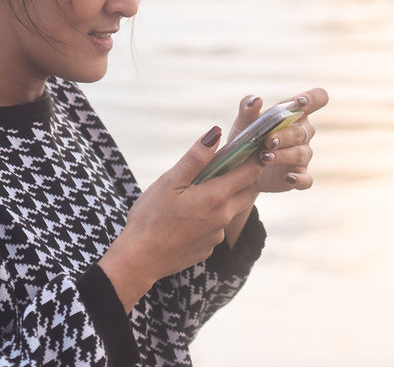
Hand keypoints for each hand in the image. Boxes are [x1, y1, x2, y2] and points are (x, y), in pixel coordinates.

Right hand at [98, 125, 262, 310]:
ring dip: (225, 195)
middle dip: (244, 175)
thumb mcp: (171, 181)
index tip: (251, 146)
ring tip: (201, 187)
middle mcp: (223, 218)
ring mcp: (216, 236)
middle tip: (229, 162)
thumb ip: (196, 157)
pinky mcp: (207, 248)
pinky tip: (189, 214)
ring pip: (230, 209)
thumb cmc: (152, 216)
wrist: (140, 259)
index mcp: (216, 197)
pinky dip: (210, 215)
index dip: (253, 157)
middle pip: (247, 191)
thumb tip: (216, 133)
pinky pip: (216, 226)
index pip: (250, 172)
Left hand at [227, 87, 328, 193]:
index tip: (301, 102)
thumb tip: (256, 99)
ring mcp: (303, 156)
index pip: (315, 99)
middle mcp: (303, 133)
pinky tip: (288, 178)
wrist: (240, 168)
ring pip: (300, 154)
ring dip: (283, 155)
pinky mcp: (299, 176)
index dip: (312, 99)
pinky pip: (306, 179)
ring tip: (264, 157)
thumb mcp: (244, 122)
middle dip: (284, 135)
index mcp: (295, 113)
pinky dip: (299, 179)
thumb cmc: (248, 137)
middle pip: (302, 131)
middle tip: (267, 141)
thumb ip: (248, 109)